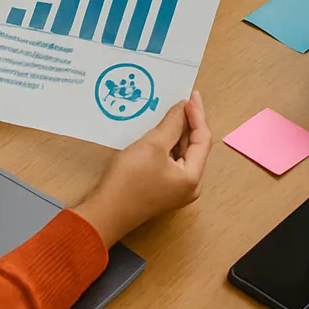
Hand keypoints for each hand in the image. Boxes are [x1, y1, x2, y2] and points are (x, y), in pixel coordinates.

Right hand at [73, 92, 210, 246]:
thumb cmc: (130, 179)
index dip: (197, 115)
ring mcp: (175, 190)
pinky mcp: (161, 189)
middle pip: (194, 147)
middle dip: (188, 124)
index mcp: (193, 178)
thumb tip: (183, 108)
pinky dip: (168, 145)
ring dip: (177, 133)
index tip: (191, 96)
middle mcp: (189, 186)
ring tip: (171, 112)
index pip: (203, 140)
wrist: (105, 212)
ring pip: (182, 154)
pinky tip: (161, 131)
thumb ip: (172, 124)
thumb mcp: (153, 145)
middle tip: (182, 101)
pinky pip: (171, 162)